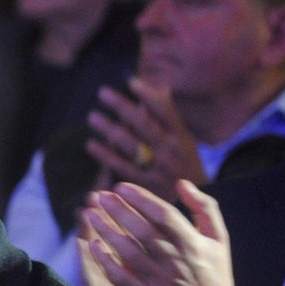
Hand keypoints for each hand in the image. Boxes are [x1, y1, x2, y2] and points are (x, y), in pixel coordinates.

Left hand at [79, 181, 247, 285]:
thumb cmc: (215, 271)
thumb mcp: (219, 237)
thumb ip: (205, 207)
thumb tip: (181, 184)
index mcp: (193, 243)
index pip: (164, 214)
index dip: (141, 198)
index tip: (121, 186)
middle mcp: (176, 261)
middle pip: (142, 230)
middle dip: (119, 210)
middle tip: (100, 196)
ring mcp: (160, 281)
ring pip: (128, 252)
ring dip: (106, 232)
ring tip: (90, 215)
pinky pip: (122, 278)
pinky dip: (106, 262)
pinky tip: (93, 246)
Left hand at [85, 77, 204, 192]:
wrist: (193, 203)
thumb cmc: (183, 165)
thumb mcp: (183, 139)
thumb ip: (169, 115)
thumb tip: (159, 84)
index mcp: (182, 136)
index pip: (165, 110)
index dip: (148, 95)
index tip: (130, 82)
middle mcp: (172, 150)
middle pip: (144, 123)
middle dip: (123, 106)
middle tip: (103, 93)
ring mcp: (159, 169)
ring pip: (131, 144)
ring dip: (109, 129)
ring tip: (92, 117)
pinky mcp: (146, 186)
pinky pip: (122, 167)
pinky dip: (105, 155)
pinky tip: (91, 145)